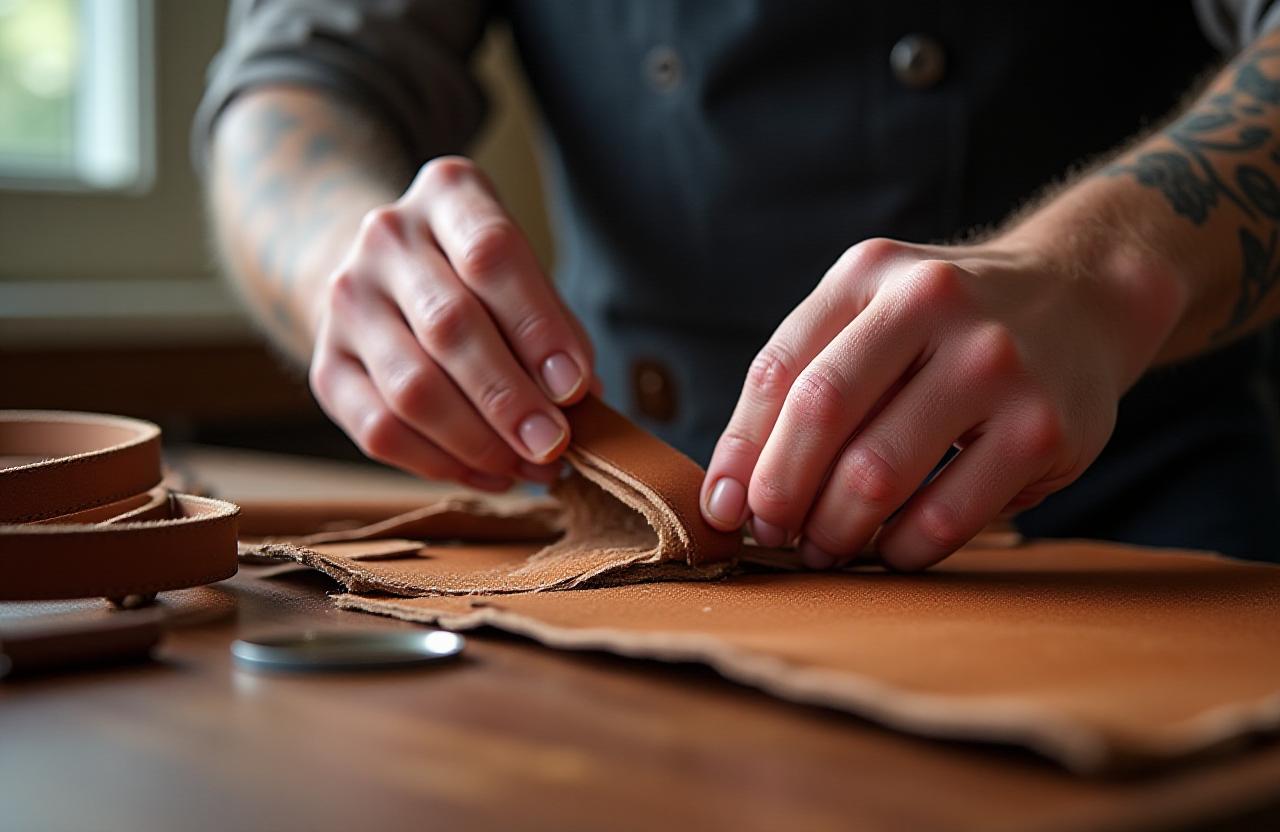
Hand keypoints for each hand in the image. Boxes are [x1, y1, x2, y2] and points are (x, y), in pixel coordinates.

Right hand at [309, 156, 593, 490]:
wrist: (384, 276)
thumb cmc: (479, 280)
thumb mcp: (524, 274)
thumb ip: (555, 328)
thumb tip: (583, 402)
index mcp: (448, 194)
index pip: (490, 254)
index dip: (537, 326)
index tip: (575, 386)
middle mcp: (386, 237)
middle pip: (449, 326)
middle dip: (510, 398)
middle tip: (554, 444)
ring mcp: (346, 302)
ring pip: (412, 388)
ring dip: (479, 441)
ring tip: (530, 467)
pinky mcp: (324, 367)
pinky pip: (380, 430)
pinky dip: (442, 464)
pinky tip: (489, 473)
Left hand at [699, 235, 1169, 569]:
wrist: (1081, 297)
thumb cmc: (944, 327)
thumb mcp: (870, 314)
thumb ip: (799, 382)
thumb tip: (728, 496)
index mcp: (869, 274)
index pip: (778, 371)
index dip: (741, 451)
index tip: (724, 509)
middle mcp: (931, 303)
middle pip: (820, 413)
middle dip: (780, 493)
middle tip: (774, 534)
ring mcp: (994, 363)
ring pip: (877, 473)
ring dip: (835, 531)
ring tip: (825, 548)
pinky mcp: (1043, 426)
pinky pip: (946, 515)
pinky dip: (900, 549)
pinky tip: (888, 550)